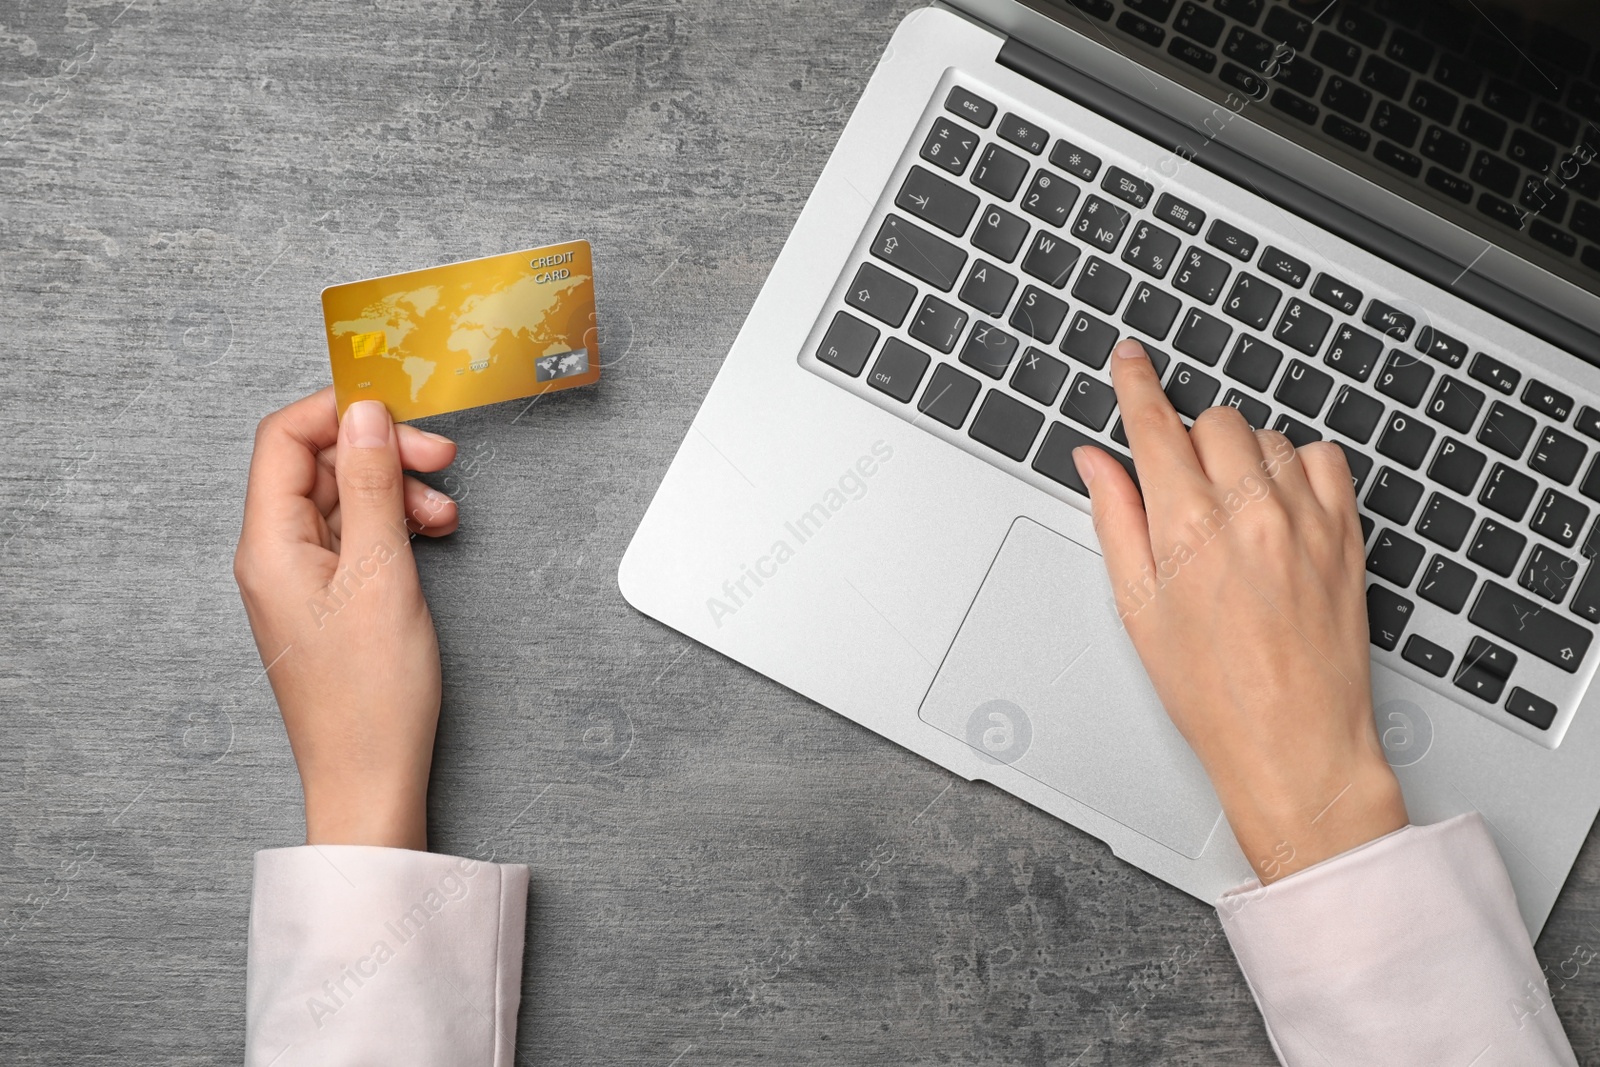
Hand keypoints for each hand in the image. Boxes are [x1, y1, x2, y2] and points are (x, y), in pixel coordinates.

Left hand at [233, 389, 459, 849]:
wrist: (369, 779)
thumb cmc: (372, 696)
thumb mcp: (383, 574)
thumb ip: (373, 486)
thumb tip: (365, 414)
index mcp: (268, 544)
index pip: (285, 439)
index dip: (339, 411)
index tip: (399, 411)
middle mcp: (273, 555)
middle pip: (318, 464)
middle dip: (381, 451)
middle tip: (441, 457)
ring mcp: (300, 578)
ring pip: (343, 499)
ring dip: (396, 490)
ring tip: (446, 512)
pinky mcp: (328, 599)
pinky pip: (355, 537)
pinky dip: (395, 525)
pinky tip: (431, 535)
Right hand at [1074, 339, 1406, 883]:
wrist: (1294, 742)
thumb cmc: (1212, 692)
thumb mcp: (1137, 607)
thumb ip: (1114, 520)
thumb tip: (1094, 462)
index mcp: (1184, 529)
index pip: (1153, 425)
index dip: (1135, 382)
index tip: (1129, 358)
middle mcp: (1247, 512)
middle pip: (1213, 422)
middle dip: (1190, 441)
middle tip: (1182, 488)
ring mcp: (1304, 519)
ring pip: (1266, 437)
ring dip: (1241, 456)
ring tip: (1231, 511)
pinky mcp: (1346, 532)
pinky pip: (1323, 458)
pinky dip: (1297, 467)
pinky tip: (1279, 505)